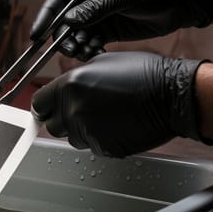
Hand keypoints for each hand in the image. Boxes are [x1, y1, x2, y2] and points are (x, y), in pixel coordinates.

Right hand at [30, 0, 212, 59]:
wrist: (182, 3)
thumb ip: (95, 8)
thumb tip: (68, 21)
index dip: (46, 14)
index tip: (37, 34)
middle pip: (64, 17)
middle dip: (62, 34)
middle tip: (65, 48)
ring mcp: (98, 14)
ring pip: (76, 32)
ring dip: (75, 44)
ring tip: (82, 52)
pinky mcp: (107, 29)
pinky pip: (89, 41)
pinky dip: (88, 49)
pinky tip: (94, 53)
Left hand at [31, 52, 207, 157]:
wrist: (173, 95)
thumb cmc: (143, 74)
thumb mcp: (100, 63)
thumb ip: (75, 79)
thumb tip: (63, 89)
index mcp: (69, 85)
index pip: (39, 103)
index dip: (45, 106)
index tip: (49, 108)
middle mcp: (74, 109)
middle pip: (52, 125)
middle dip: (62, 120)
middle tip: (81, 112)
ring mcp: (89, 130)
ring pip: (72, 138)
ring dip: (82, 131)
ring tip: (104, 117)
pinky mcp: (105, 147)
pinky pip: (93, 147)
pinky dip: (100, 140)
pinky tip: (116, 126)